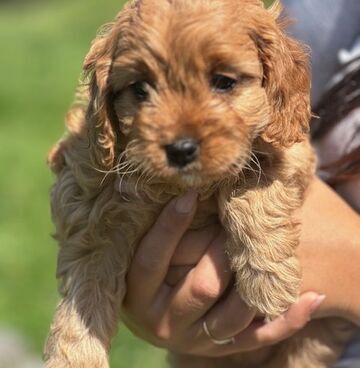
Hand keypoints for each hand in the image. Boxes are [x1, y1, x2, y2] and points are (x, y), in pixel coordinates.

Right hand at [121, 180, 351, 359]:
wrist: (157, 315)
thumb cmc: (152, 271)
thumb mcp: (145, 251)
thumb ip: (162, 228)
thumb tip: (183, 187)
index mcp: (139, 296)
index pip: (151, 259)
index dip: (169, 225)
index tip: (189, 193)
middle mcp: (165, 323)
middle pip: (201, 287)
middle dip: (222, 249)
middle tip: (236, 219)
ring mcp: (198, 340)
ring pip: (234, 313)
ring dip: (253, 278)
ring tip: (266, 245)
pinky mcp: (224, 348)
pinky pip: (261, 336)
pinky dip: (288, 319)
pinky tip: (310, 296)